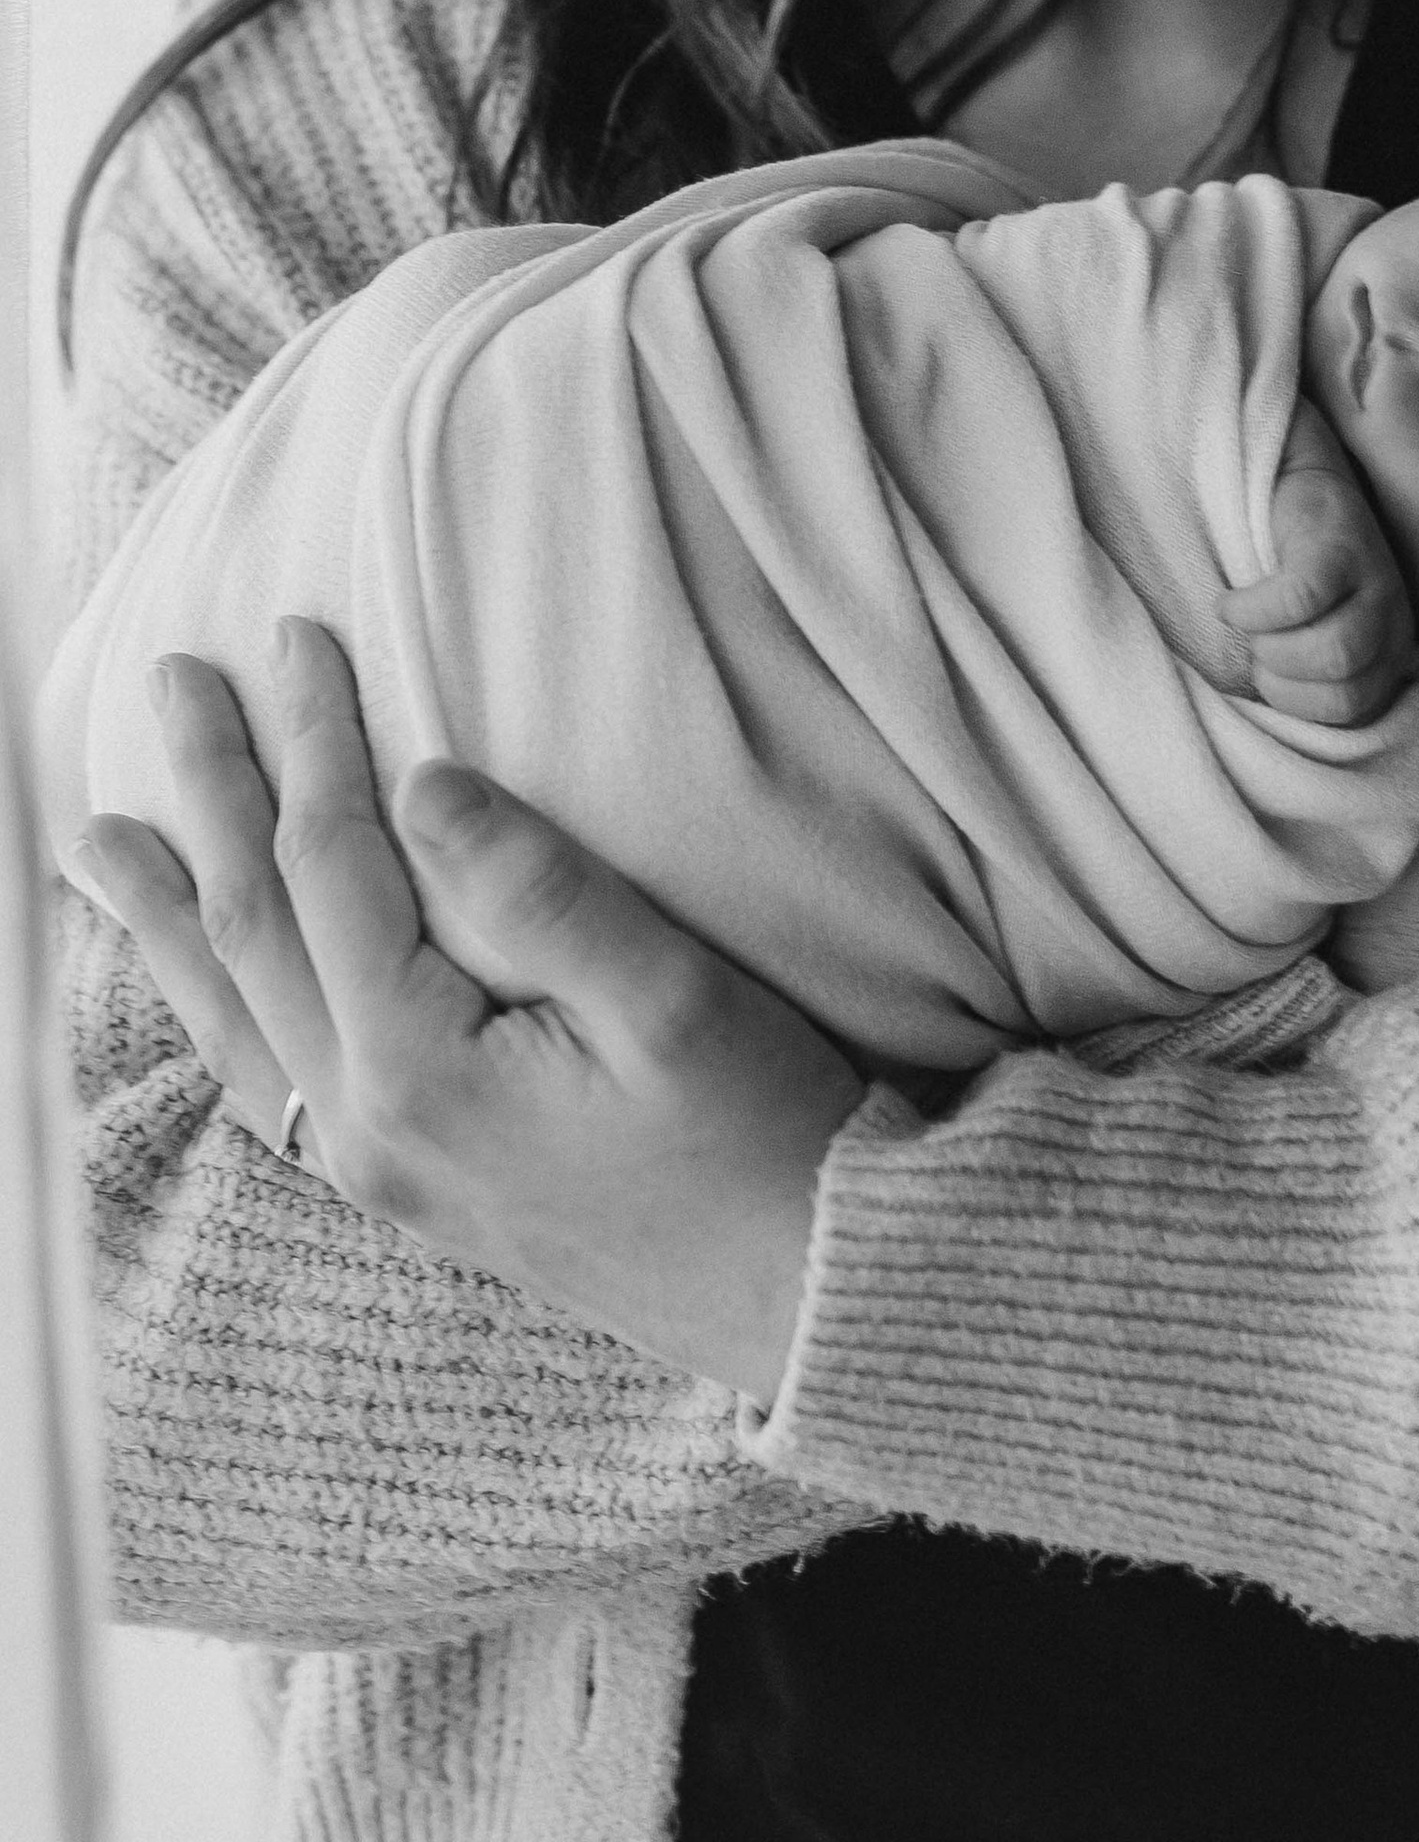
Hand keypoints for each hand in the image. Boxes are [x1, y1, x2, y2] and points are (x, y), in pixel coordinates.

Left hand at [73, 621, 860, 1402]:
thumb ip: (540, 889)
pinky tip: (206, 974)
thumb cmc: (760, 1135)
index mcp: (423, 1070)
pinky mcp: (405, 1185)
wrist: (803, 1294)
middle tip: (168, 685)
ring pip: (233, 1016)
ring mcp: (375, 1167)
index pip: (333, 866)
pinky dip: (212, 1005)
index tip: (296, 637)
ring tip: (104, 842)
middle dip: (209, 799)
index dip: (310, 743)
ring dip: (168, 915)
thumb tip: (424, 783)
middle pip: (254, 932)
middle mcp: (368, 1128)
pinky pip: (264, 1076)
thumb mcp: (673, 998)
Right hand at [1228, 398, 1417, 724]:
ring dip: (1272, 650)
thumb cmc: (1288, 572)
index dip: (1297, 704)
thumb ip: (1309, 676)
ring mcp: (1375, 578)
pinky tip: (1230, 602)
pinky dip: (1253, 611)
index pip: (1355, 714)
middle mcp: (1394, 617)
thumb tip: (1267, 718)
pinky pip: (1299, 600)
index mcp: (1390, 650)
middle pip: (1347, 692)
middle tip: (1256, 648)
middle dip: (1286, 682)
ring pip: (1334, 653)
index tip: (1266, 674)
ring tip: (1246, 624)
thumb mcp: (1310, 632)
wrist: (1288, 480)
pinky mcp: (1340, 543)